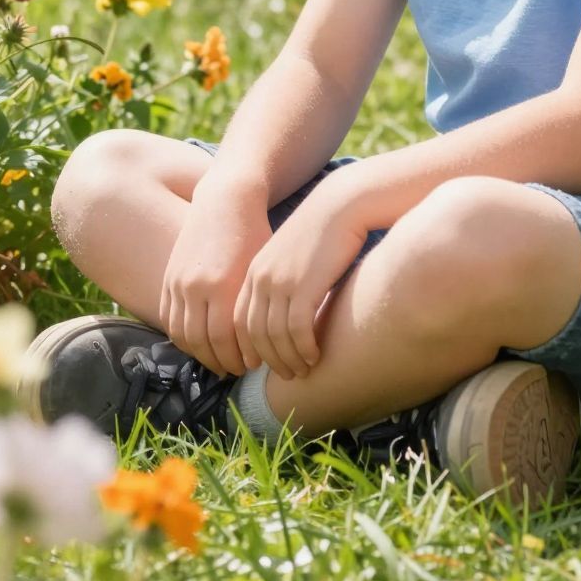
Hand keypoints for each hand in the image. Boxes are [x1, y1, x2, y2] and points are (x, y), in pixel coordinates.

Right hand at [159, 178, 272, 377]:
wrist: (226, 201)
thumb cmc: (254, 235)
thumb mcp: (259, 270)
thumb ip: (253, 309)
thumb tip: (258, 349)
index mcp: (222, 286)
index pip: (224, 340)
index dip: (238, 357)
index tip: (252, 364)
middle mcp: (195, 286)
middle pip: (201, 341)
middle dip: (220, 361)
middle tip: (236, 369)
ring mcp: (178, 282)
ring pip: (182, 334)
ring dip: (199, 354)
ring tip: (218, 360)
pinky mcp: (169, 277)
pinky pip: (169, 318)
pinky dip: (182, 337)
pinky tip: (199, 342)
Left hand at [233, 175, 371, 380]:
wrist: (340, 206)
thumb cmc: (320, 233)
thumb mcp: (290, 258)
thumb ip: (281, 284)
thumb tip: (284, 318)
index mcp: (254, 272)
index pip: (240, 322)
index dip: (249, 348)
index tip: (261, 365)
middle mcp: (261, 279)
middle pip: (255, 334)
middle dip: (269, 360)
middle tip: (286, 375)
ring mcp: (280, 283)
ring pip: (276, 337)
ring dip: (289, 359)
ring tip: (303, 371)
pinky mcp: (303, 286)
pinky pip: (298, 331)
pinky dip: (305, 349)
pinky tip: (315, 356)